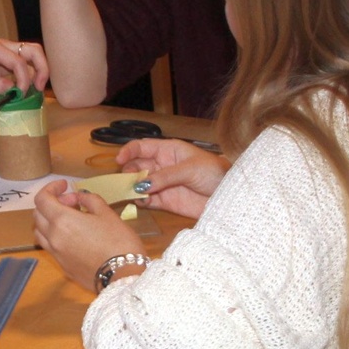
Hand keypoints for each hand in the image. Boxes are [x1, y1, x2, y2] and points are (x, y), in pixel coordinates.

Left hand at [0, 39, 48, 101]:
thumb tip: (13, 90)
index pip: (18, 60)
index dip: (24, 78)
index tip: (20, 94)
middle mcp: (2, 47)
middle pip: (32, 51)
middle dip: (41, 68)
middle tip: (39, 88)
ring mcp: (4, 54)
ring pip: (30, 57)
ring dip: (37, 71)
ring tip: (35, 90)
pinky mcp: (4, 63)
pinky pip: (22, 66)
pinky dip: (28, 76)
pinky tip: (26, 90)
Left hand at [33, 181, 145, 289]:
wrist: (123, 276)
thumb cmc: (118, 241)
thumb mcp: (107, 213)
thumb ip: (89, 200)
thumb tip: (79, 197)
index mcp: (62, 221)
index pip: (42, 199)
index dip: (51, 188)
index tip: (65, 185)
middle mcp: (53, 237)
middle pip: (38, 214)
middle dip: (52, 203)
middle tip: (73, 202)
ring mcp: (56, 254)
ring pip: (40, 232)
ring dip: (50, 221)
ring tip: (71, 219)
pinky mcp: (62, 266)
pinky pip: (50, 246)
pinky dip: (55, 236)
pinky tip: (75, 236)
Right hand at [114, 138, 229, 218]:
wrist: (230, 196)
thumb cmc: (214, 173)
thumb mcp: (190, 169)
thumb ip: (165, 176)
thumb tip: (141, 184)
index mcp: (168, 150)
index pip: (142, 147)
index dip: (128, 151)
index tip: (119, 160)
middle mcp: (161, 166)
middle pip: (136, 166)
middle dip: (128, 173)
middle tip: (125, 182)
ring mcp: (162, 184)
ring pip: (138, 184)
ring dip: (132, 189)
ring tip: (133, 194)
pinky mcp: (165, 201)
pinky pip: (146, 200)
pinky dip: (140, 202)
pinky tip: (142, 202)